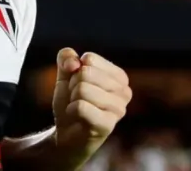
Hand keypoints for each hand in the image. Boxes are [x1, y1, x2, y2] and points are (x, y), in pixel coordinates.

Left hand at [51, 49, 131, 168]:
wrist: (66, 134)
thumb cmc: (71, 102)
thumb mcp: (65, 74)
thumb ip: (66, 57)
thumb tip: (74, 62)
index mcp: (119, 76)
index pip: (90, 59)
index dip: (75, 71)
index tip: (77, 84)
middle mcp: (124, 92)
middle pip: (85, 73)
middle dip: (73, 85)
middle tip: (77, 99)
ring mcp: (118, 109)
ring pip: (82, 89)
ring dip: (72, 99)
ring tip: (78, 108)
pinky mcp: (107, 125)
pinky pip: (81, 106)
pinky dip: (72, 110)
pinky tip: (77, 118)